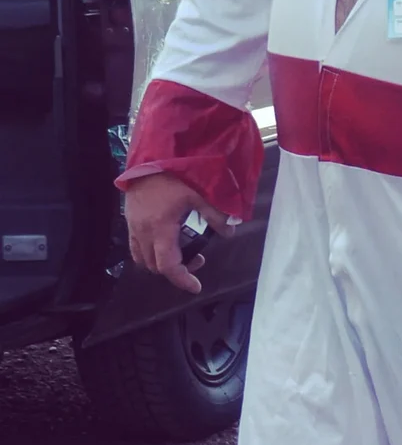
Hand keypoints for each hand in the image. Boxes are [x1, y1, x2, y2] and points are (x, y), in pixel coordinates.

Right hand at [123, 172, 224, 294]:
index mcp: (160, 228)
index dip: (182, 279)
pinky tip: (167, 241)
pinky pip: (136, 245)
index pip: (167, 265)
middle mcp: (143, 231)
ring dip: (161, 262)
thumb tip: (229, 231)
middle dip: (176, 270)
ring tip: (182, 251)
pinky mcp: (129, 220)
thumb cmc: (174, 175)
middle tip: (197, 259)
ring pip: (142, 257)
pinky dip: (150, 251)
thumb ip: (216, 215)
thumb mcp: (200, 194)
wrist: (149, 158)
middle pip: (154, 265)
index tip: (196, 287)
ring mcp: (133, 226)